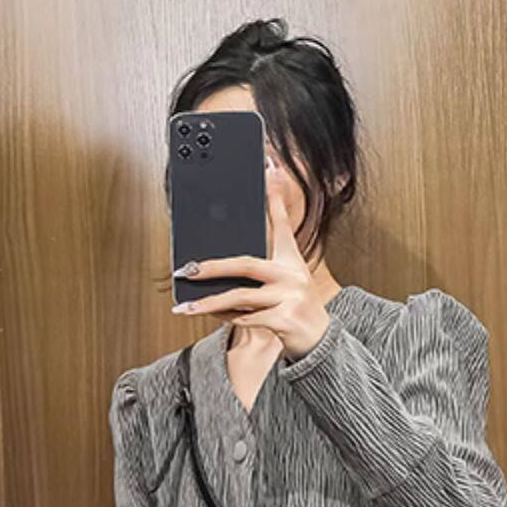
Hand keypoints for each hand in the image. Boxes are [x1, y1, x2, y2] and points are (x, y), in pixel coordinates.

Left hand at [175, 162, 332, 358]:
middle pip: (246, 265)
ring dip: (209, 304)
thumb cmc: (294, 306)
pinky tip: (211, 316)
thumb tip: (223, 258)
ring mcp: (290, 297)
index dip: (274, 197)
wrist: (319, 340)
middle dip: (212, 267)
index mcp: (291, 260)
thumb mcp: (286, 279)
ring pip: (239, 297)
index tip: (268, 167)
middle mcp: (292, 275)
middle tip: (188, 269)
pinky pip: (245, 318)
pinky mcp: (284, 320)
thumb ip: (261, 266)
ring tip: (186, 308)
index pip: (281, 224)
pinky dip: (226, 319)